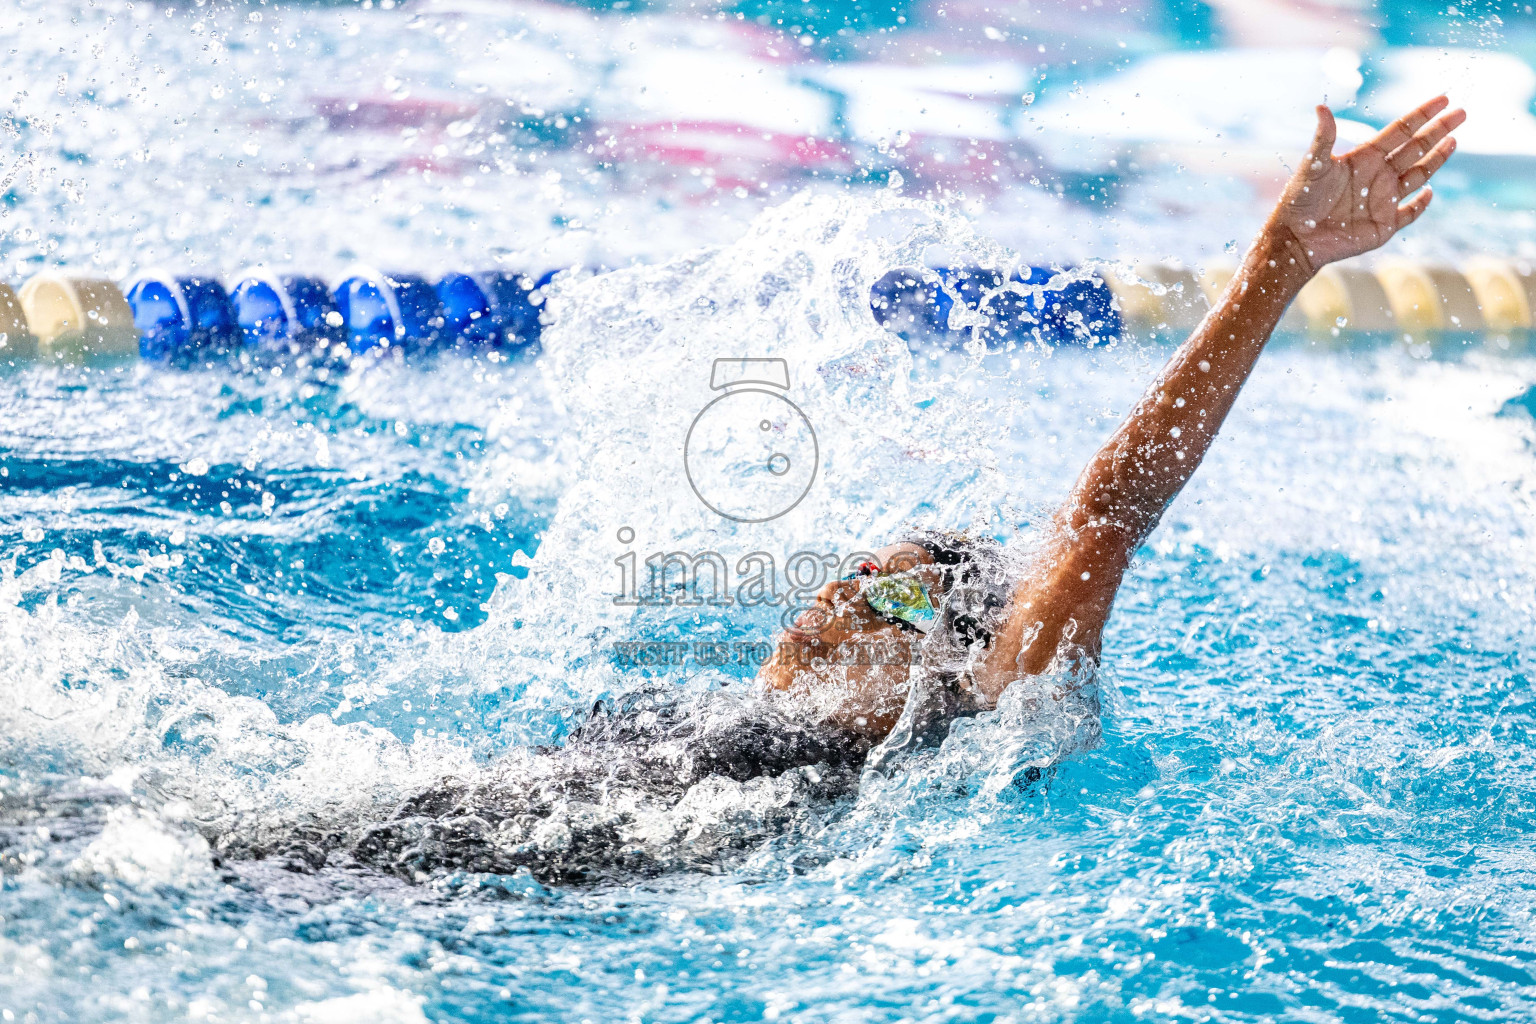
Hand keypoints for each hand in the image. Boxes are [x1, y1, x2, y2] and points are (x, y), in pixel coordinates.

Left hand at [1270, 96, 1464, 273]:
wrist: (1295, 238)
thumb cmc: (1300, 200)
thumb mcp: (1313, 165)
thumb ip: (1323, 138)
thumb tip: (1321, 106)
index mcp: (1365, 157)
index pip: (1400, 131)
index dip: (1422, 115)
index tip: (1444, 99)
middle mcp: (1378, 175)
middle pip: (1415, 148)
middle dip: (1438, 130)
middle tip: (1462, 112)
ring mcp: (1384, 199)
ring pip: (1418, 175)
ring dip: (1436, 159)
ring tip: (1453, 141)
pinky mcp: (1385, 225)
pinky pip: (1410, 212)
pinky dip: (1420, 204)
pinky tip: (1430, 192)